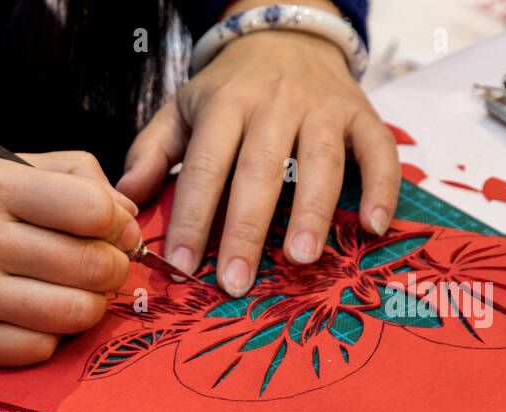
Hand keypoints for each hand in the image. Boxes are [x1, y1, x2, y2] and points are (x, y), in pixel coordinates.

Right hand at [0, 151, 139, 365]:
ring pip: (74, 313)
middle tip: (100, 266)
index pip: (93, 210)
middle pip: (92, 265)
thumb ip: (65, 175)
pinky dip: (50, 336)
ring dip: (89, 306)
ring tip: (74, 293)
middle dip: (111, 268)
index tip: (113, 231)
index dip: (118, 224)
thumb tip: (127, 215)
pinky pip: (38, 349)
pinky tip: (34, 316)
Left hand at [115, 16, 400, 296]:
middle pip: (260, 171)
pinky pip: (378, 152)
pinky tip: (374, 228)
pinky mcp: (363, 114)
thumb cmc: (227, 90)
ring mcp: (323, 109)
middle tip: (236, 281)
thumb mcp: (180, 110)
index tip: (183, 265)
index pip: (205, 166)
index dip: (193, 217)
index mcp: (224, 105)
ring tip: (301, 258)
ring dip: (313, 212)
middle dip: (246, 230)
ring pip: (321, 162)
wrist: (284, 35)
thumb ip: (150, 153)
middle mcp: (275, 104)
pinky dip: (382, 188)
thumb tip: (123, 202)